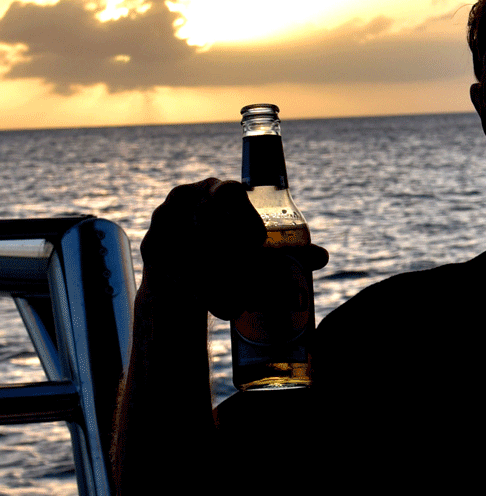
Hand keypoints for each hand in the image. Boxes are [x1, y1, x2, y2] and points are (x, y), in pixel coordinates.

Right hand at [141, 178, 328, 319]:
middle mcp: (187, 196)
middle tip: (255, 284)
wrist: (183, 273)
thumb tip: (322, 257)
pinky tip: (220, 307)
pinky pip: (176, 269)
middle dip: (235, 261)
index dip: (245, 216)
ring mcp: (165, 218)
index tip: (259, 241)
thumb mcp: (258, 250)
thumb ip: (290, 250)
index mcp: (218, 188)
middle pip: (212, 224)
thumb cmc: (229, 251)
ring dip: (222, 282)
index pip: (231, 191)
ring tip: (242, 305)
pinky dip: (202, 292)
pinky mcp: (152, 245)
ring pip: (196, 251)